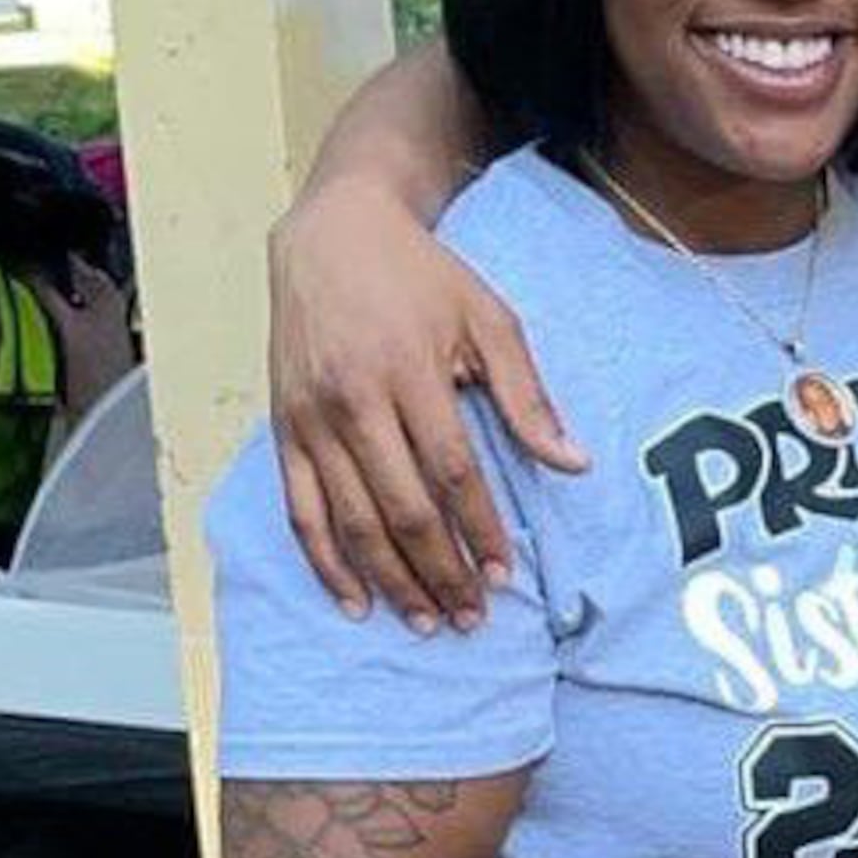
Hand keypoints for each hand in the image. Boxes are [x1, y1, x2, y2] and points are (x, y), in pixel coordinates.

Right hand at [269, 179, 581, 632]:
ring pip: (351, 520)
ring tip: (426, 621)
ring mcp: (311, 420)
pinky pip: (300, 510)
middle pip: (402, 508)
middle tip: (471, 617)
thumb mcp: (489, 319)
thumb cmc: (422, 277)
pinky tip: (354, 599)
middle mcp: (353, 402)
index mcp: (410, 373)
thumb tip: (574, 462)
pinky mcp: (283, 429)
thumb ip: (528, 396)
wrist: (332, 235)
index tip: (505, 574)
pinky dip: (326, 561)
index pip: (452, 473)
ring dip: (390, 579)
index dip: (480, 530)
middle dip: (440, 572)